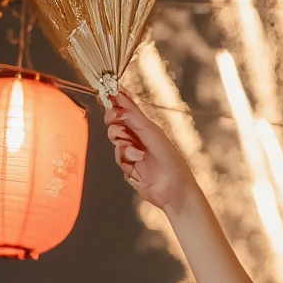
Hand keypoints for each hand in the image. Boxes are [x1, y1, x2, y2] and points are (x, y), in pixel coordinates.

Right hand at [104, 90, 194, 212]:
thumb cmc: (170, 159)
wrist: (173, 188)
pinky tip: (137, 162)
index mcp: (145, 127)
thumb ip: (133, 115)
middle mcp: (138, 138)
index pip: (126, 109)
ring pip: (115, 140)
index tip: (108, 93)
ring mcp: (132, 152)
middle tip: (119, 122)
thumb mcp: (151, 132)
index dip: (116, 101)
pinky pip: (118, 157)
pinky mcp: (128, 166)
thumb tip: (119, 95)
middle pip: (114, 123)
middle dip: (114, 122)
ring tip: (139, 153)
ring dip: (124, 145)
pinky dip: (126, 158)